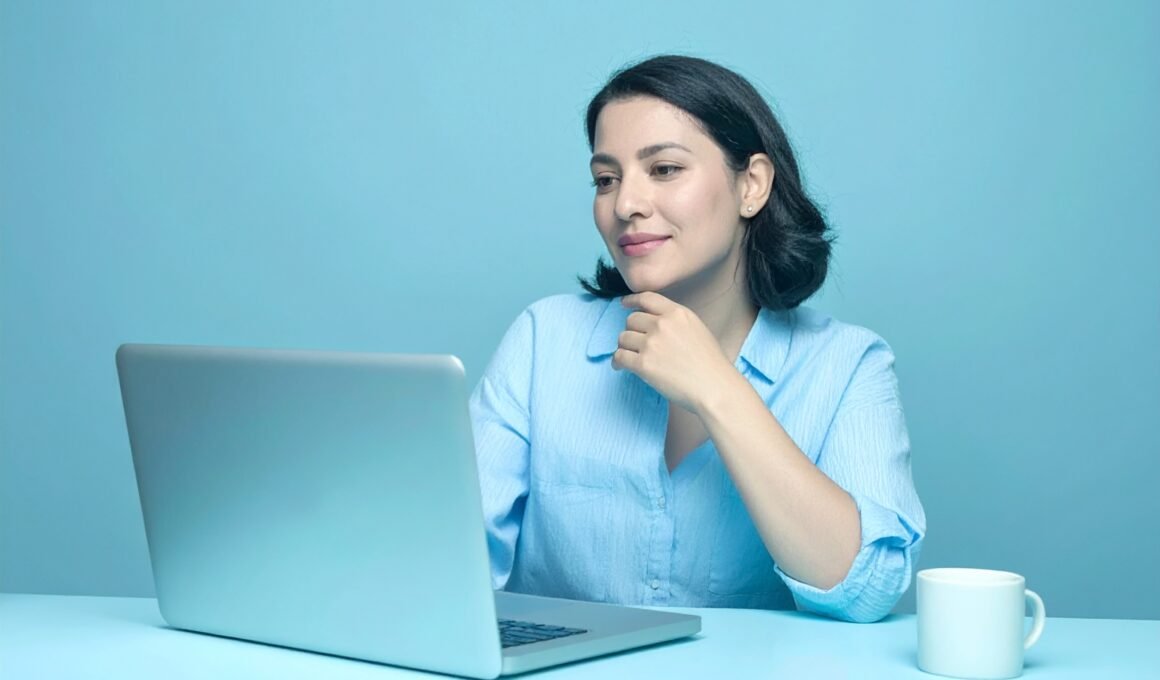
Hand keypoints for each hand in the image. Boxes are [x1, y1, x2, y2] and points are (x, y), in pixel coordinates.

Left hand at [612, 292, 738, 413]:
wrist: (714, 387)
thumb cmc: (711, 364)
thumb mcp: (697, 329)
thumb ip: (675, 322)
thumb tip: (653, 324)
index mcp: (678, 313)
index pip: (648, 298)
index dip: (632, 300)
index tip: (624, 304)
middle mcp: (662, 324)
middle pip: (631, 319)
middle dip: (631, 331)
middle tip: (634, 343)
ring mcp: (651, 343)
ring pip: (623, 338)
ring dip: (624, 347)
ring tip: (629, 356)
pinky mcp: (643, 364)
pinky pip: (619, 357)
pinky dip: (617, 362)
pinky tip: (620, 367)